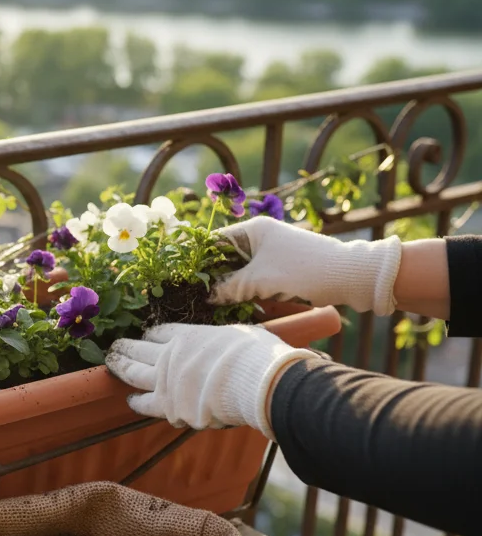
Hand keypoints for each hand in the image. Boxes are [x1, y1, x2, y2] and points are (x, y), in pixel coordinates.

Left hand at [106, 324, 317, 437]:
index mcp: (188, 336)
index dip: (151, 335)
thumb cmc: (256, 356)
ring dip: (121, 369)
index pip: (160, 332)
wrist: (255, 384)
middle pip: (139, 350)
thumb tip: (228, 342)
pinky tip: (132, 401)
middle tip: (114, 348)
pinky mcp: (170, 407)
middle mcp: (171, 357)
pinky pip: (148, 405)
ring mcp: (167, 383)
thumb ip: (222, 339)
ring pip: (134, 375)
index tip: (146, 336)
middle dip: (125, 349)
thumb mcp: (239, 335)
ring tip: (112, 367)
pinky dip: (138, 403)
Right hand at [212, 216, 401, 315]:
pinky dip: (246, 291)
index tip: (184, 280)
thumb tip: (204, 296)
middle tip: (196, 295)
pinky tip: (236, 306)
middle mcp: (262, 237)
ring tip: (212, 303)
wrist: (353, 276)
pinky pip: (256, 279)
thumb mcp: (259, 281)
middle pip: (226, 258)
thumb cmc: (304, 270)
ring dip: (230, 286)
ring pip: (241, 270)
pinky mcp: (284, 269)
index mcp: (253, 229)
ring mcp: (274, 253)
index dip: (198, 260)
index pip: (214, 242)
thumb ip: (228, 288)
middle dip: (212, 277)